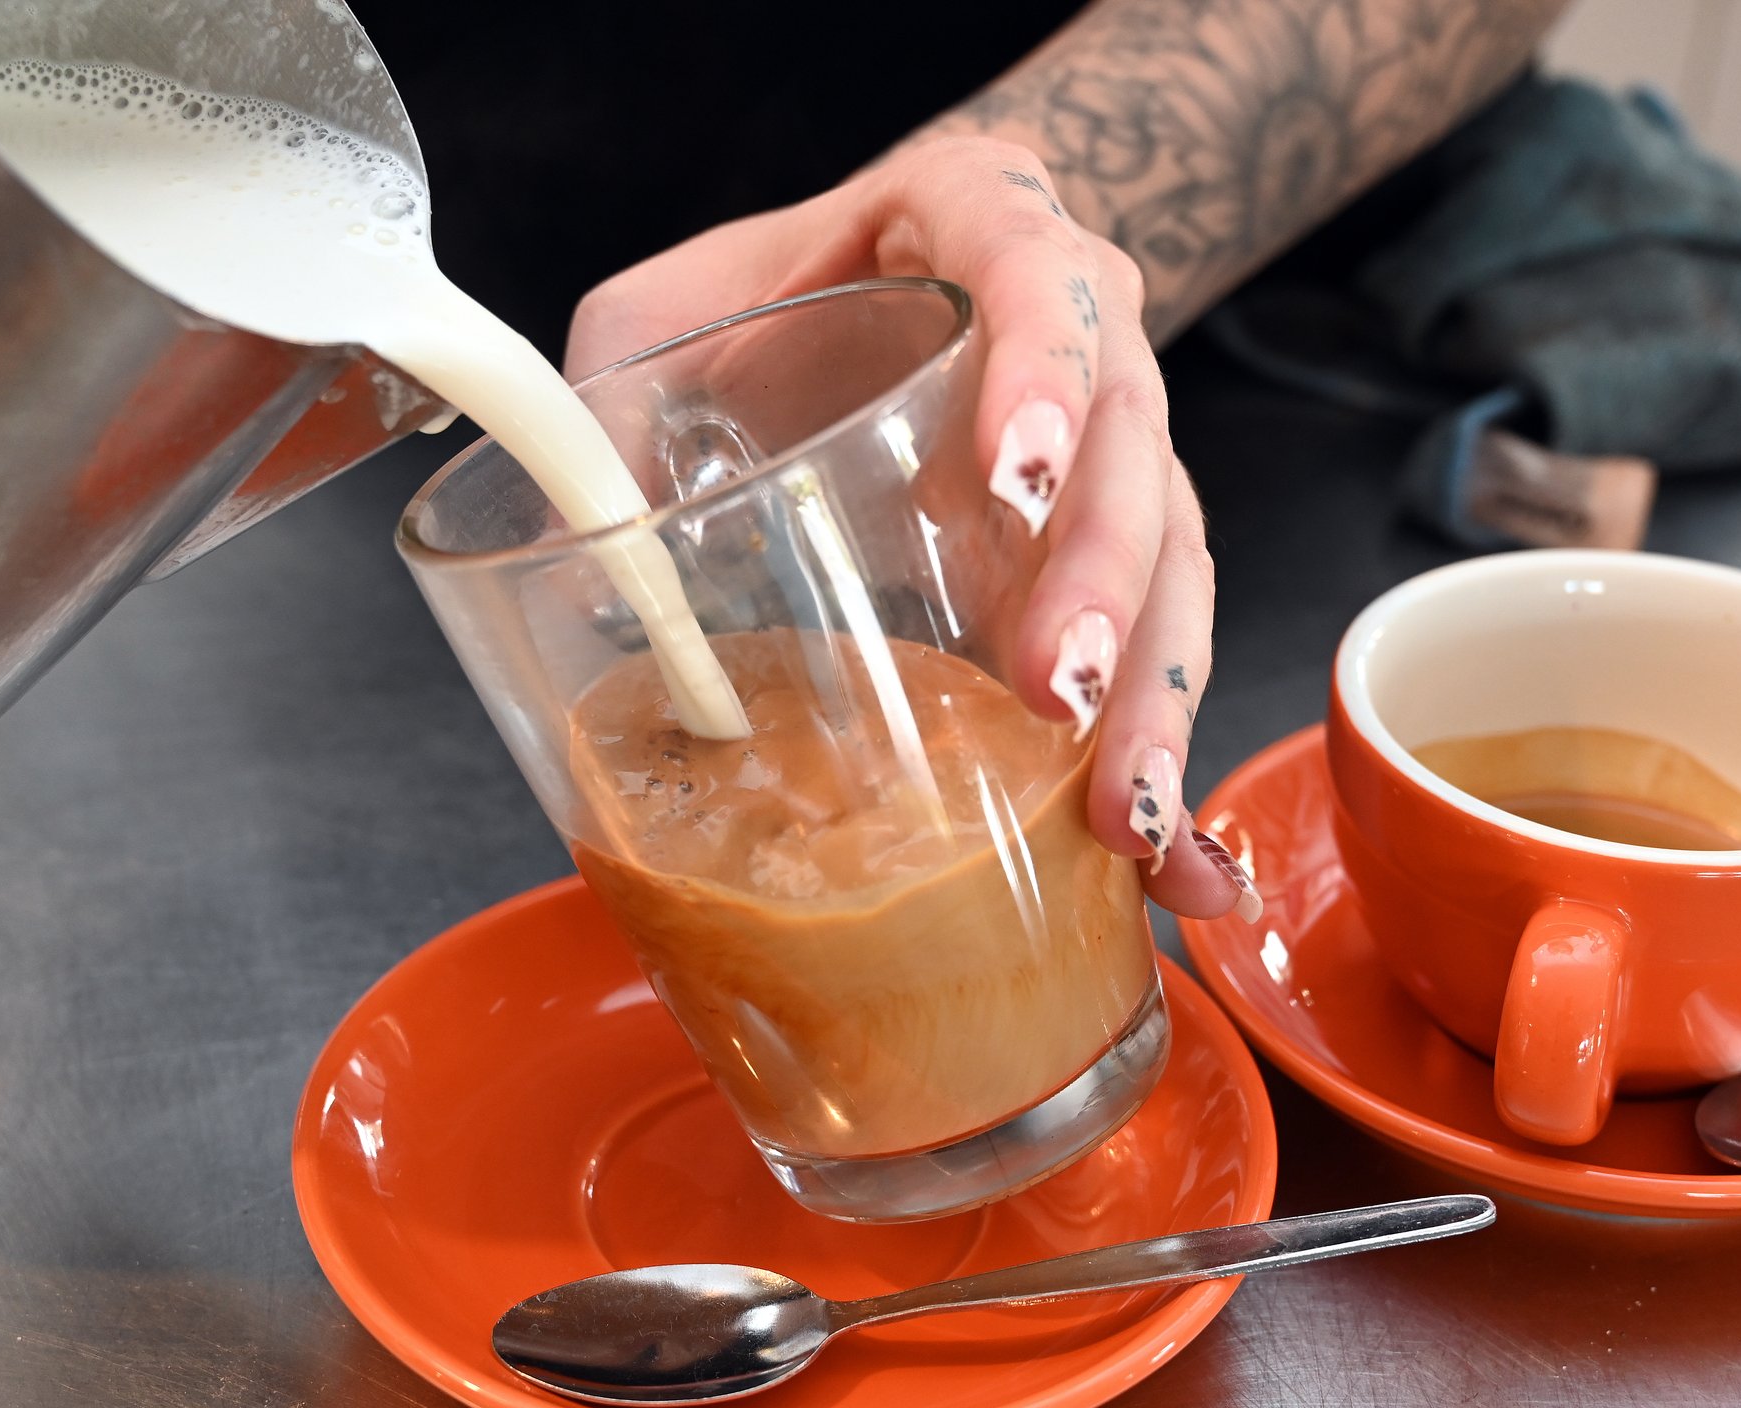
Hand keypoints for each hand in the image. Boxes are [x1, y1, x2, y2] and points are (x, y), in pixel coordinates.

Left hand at [568, 135, 1255, 921]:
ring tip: (1118, 812)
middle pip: (1130, 440)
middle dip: (1098, 578)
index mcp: (980, 215)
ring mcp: (1115, 442)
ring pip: (1174, 556)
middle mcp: (1082, 322)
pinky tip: (1171, 859)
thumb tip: (566, 566)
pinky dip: (1165, 750)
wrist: (870, 285)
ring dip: (1150, 689)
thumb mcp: (661, 320)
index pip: (1035, 267)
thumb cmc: (773, 297)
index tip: (1008, 476)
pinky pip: (1168, 641)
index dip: (1040, 365)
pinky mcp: (1123, 546)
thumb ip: (606, 411)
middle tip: (1051, 687)